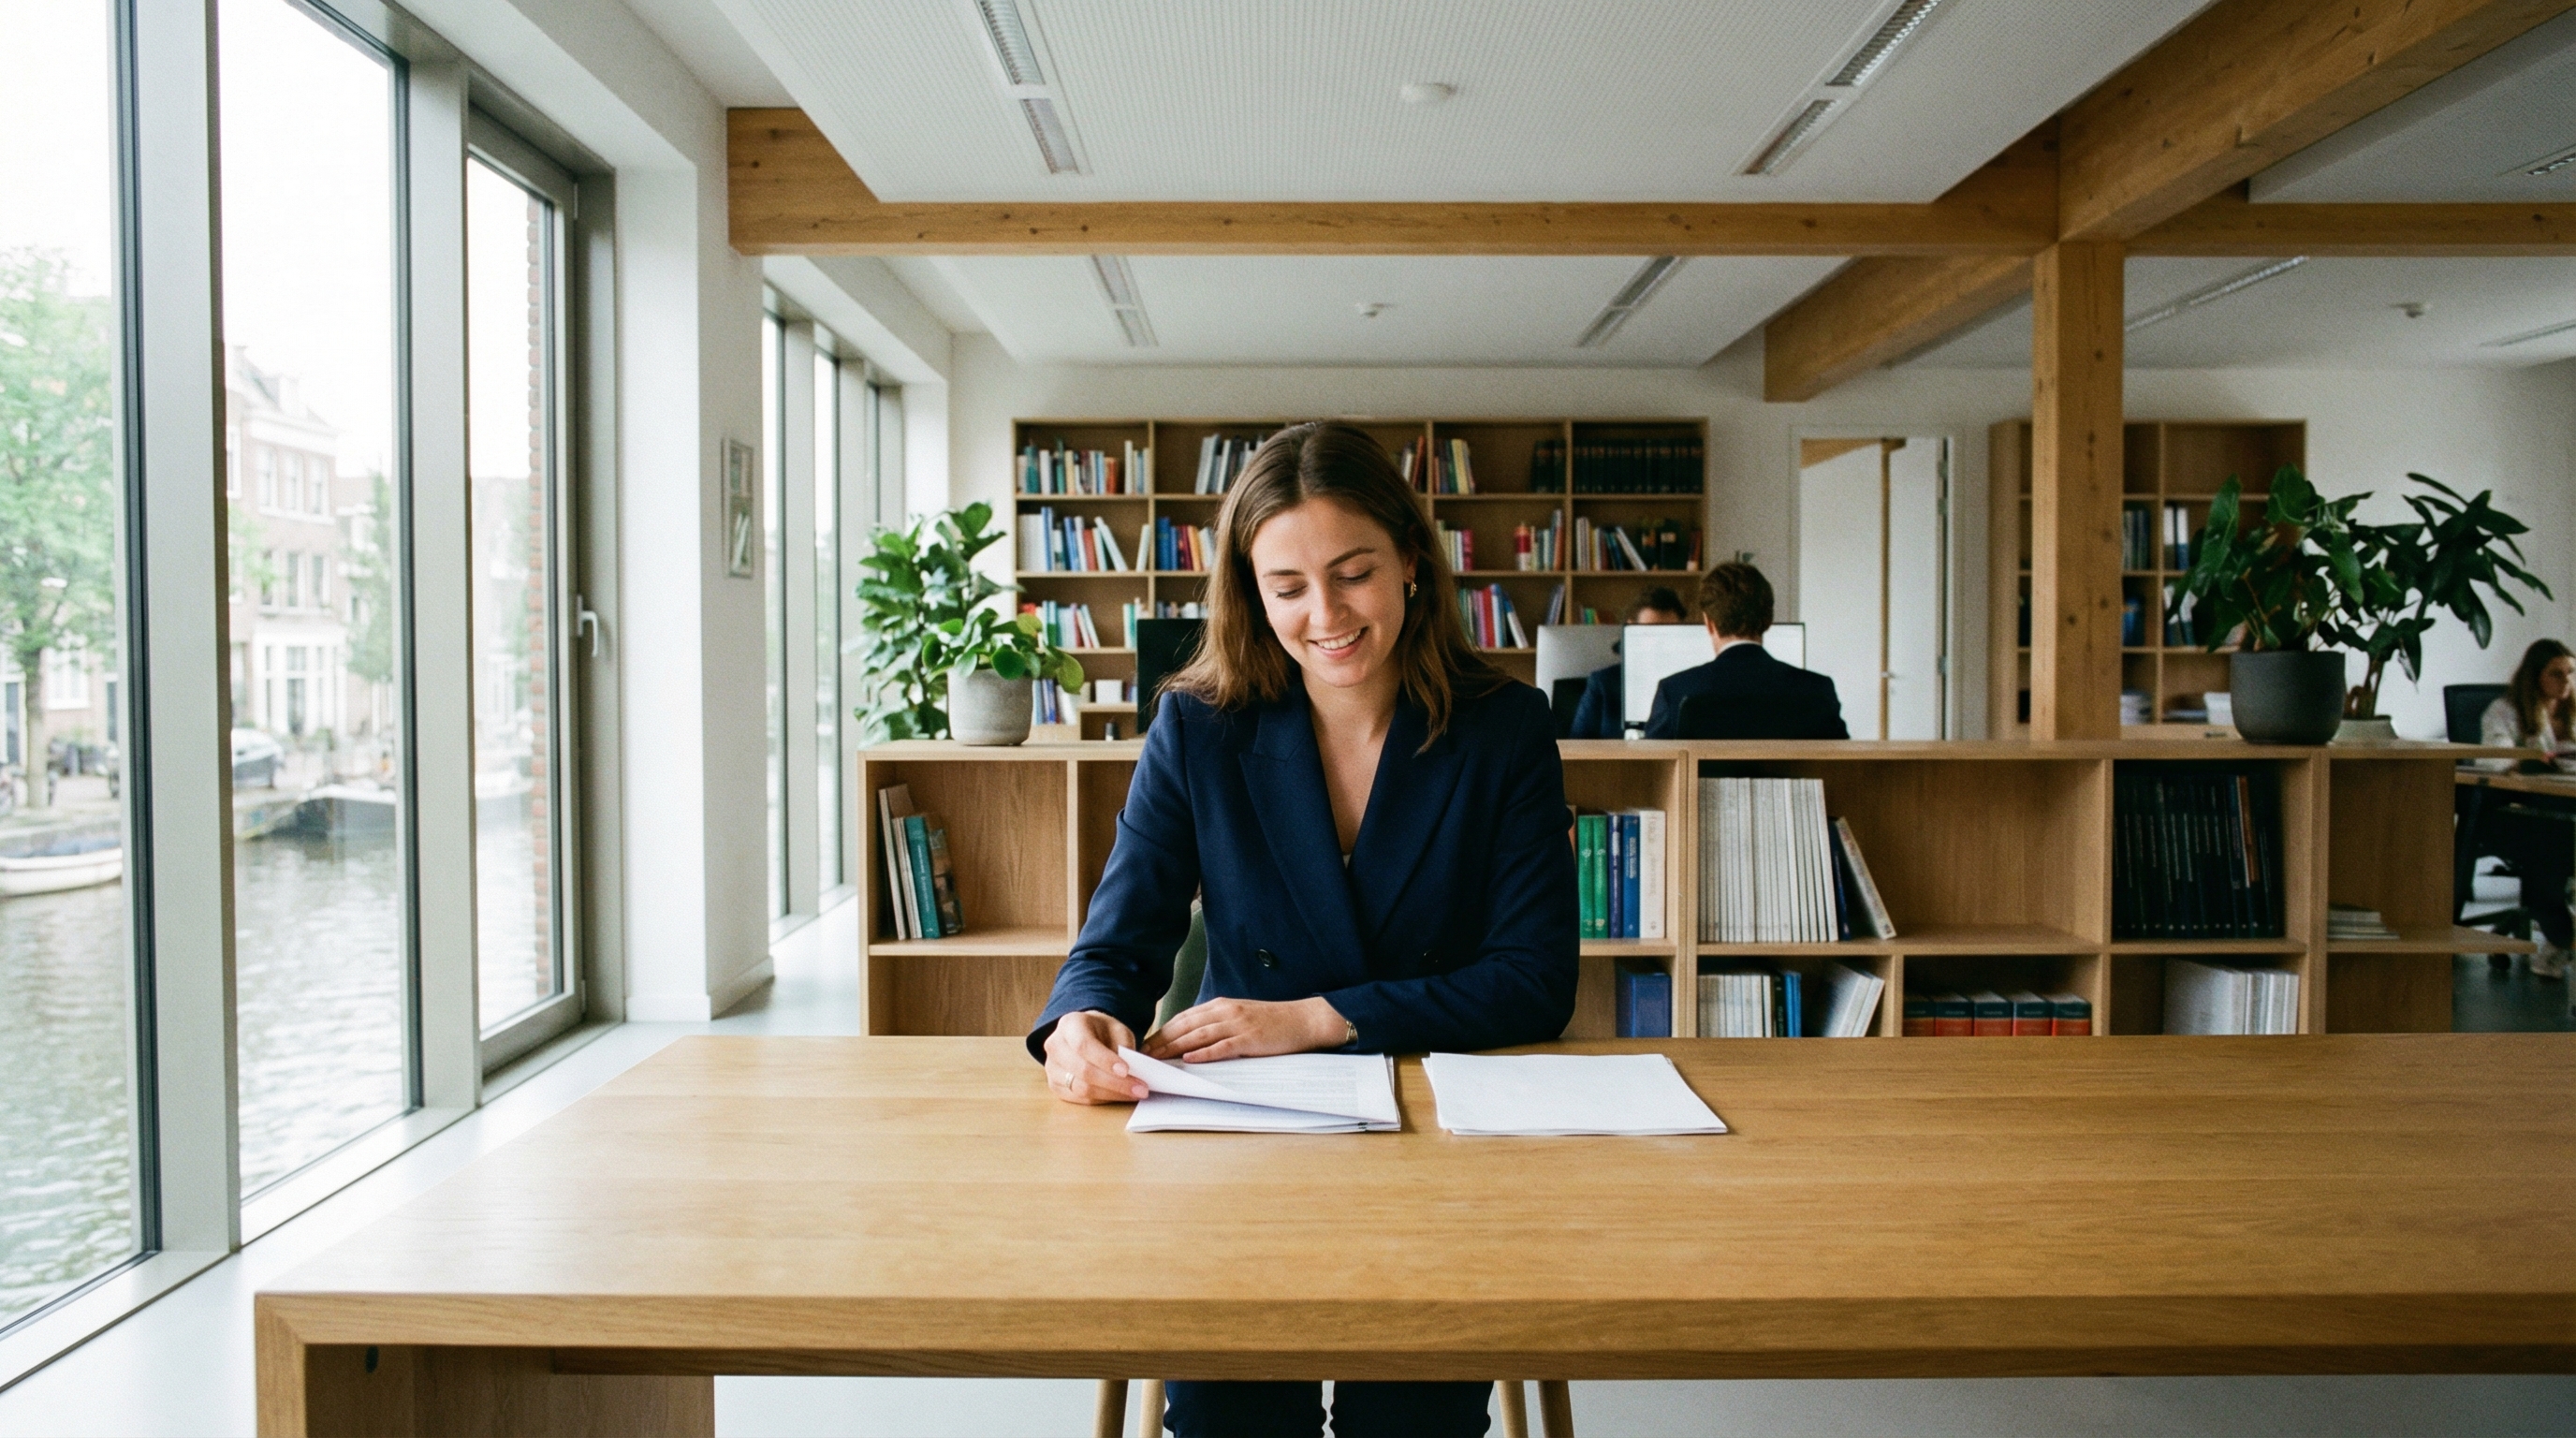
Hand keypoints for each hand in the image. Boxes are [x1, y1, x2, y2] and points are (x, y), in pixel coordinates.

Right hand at [1042, 1011, 1146, 1104]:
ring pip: (1081, 1089)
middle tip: (1141, 1088)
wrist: (1084, 1034)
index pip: (1084, 1045)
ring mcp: (1051, 1068)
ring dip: (1112, 1094)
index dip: (1105, 1060)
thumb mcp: (1117, 1029)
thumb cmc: (1102, 1031)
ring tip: (1135, 1093)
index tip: (1126, 1070)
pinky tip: (1119, 1095)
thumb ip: (1124, 1047)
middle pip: (1083, 1071)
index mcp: (1069, 1024)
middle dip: (1115, 1083)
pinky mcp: (1055, 1086)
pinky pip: (1080, 1099)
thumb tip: (1133, 1073)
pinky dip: (1103, 1099)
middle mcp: (1055, 1045)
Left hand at [1145, 995, 1345, 1062]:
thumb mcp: (1240, 1016)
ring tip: (1158, 1058)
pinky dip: (1204, 1053)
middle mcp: (1226, 1011)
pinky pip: (1222, 1047)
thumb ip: (1218, 1024)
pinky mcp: (1250, 1039)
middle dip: (1162, 1040)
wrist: (1303, 1020)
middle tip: (1144, 1054)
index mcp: (1221, 1005)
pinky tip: (1190, 1059)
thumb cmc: (1272, 1022)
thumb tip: (1192, 1040)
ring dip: (1175, 1047)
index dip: (1163, 1030)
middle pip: (1186, 1025)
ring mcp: (1238, 1024)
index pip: (1184, 1017)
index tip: (1147, 1043)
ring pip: (1199, 1035)